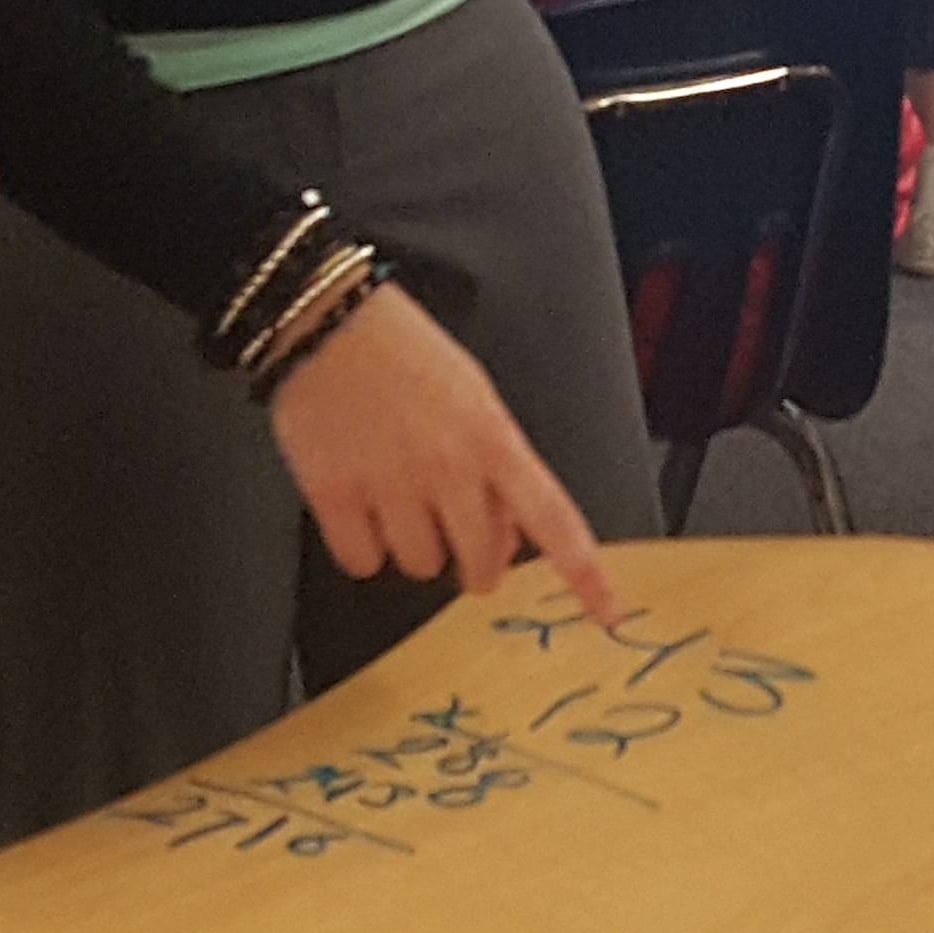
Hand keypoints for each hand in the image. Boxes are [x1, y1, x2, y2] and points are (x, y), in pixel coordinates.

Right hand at [265, 282, 621, 619]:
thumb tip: (506, 534)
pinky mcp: (335, 496)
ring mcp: (391, 484)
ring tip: (396, 497)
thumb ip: (496, 465)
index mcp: (492, 438)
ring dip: (412, 546)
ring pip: (419, 566)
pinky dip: (361, 547)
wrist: (326, 320)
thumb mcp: (473, 395)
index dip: (583, 572)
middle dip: (474, 563)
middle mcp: (448, 468)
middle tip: (458, 541)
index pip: (552, 517)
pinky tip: (360, 507)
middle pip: (480, 563)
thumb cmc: (403, 350)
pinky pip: (362, 562)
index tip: (607, 612)